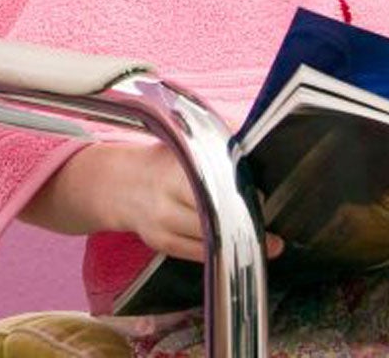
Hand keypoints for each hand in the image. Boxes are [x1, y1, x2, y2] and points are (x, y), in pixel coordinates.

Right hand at [45, 144, 280, 263]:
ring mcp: (162, 221)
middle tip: (271, 225)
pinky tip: (241, 251)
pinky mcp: (162, 243)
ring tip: (269, 242)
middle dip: (245, 219)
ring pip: (210, 237)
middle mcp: (166, 194)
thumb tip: (248, 134)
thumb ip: (212, 139)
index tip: (260, 196)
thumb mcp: (179, 143)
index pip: (213, 180)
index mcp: (173, 165)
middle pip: (214, 212)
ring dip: (240, 240)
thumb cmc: (158, 163)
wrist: (117, 186)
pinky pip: (200, 253)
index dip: (239, 190)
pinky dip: (223, 252)